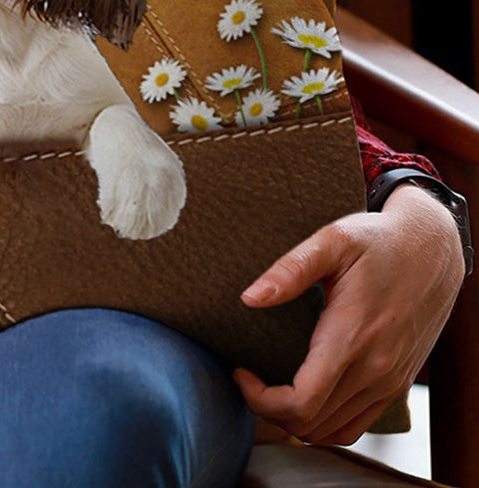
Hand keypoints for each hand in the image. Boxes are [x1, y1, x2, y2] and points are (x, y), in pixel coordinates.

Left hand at [232, 183, 465, 445]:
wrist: (432, 250)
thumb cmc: (378, 241)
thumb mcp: (332, 240)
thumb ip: (290, 270)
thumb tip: (250, 298)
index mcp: (352, 337)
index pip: (301, 402)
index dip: (260, 399)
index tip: (240, 370)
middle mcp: (375, 369)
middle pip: (311, 424)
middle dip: (268, 409)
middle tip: (248, 376)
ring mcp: (389, 381)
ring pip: (333, 431)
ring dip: (295, 420)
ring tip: (270, 386)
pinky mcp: (397, 383)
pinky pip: (356, 424)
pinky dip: (324, 422)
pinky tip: (304, 394)